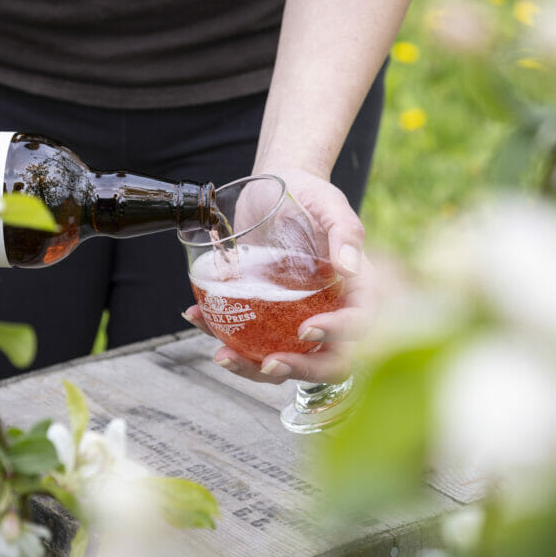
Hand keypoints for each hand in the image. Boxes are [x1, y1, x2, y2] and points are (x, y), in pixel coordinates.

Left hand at [182, 168, 372, 383]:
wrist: (273, 187)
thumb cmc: (308, 193)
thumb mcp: (329, 203)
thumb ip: (345, 231)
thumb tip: (350, 267)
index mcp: (355, 289)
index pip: (359, 324)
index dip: (338, 336)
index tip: (306, 330)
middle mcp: (331, 310)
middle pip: (327, 360)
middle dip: (298, 370)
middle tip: (267, 364)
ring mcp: (298, 317)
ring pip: (286, 359)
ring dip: (253, 367)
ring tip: (223, 355)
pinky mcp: (266, 315)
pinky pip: (250, 338)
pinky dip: (222, 335)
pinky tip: (196, 317)